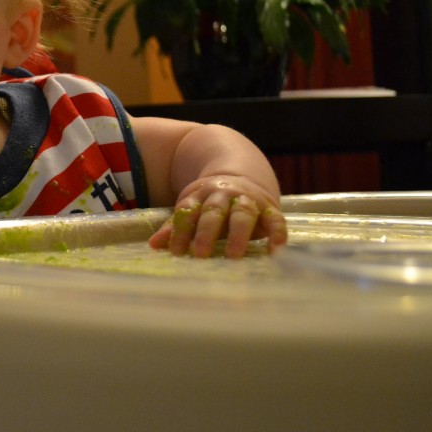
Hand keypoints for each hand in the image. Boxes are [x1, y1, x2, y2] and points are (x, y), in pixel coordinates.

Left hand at [148, 175, 287, 258]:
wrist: (241, 176)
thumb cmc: (210, 203)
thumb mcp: (192, 209)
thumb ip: (176, 228)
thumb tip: (154, 246)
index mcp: (199, 196)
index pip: (187, 213)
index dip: (181, 232)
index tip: (177, 252)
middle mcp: (223, 195)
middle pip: (213, 212)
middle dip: (206, 232)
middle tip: (200, 253)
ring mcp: (247, 200)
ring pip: (242, 214)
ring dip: (238, 234)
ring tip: (233, 255)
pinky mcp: (269, 208)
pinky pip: (275, 220)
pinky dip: (276, 235)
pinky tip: (275, 251)